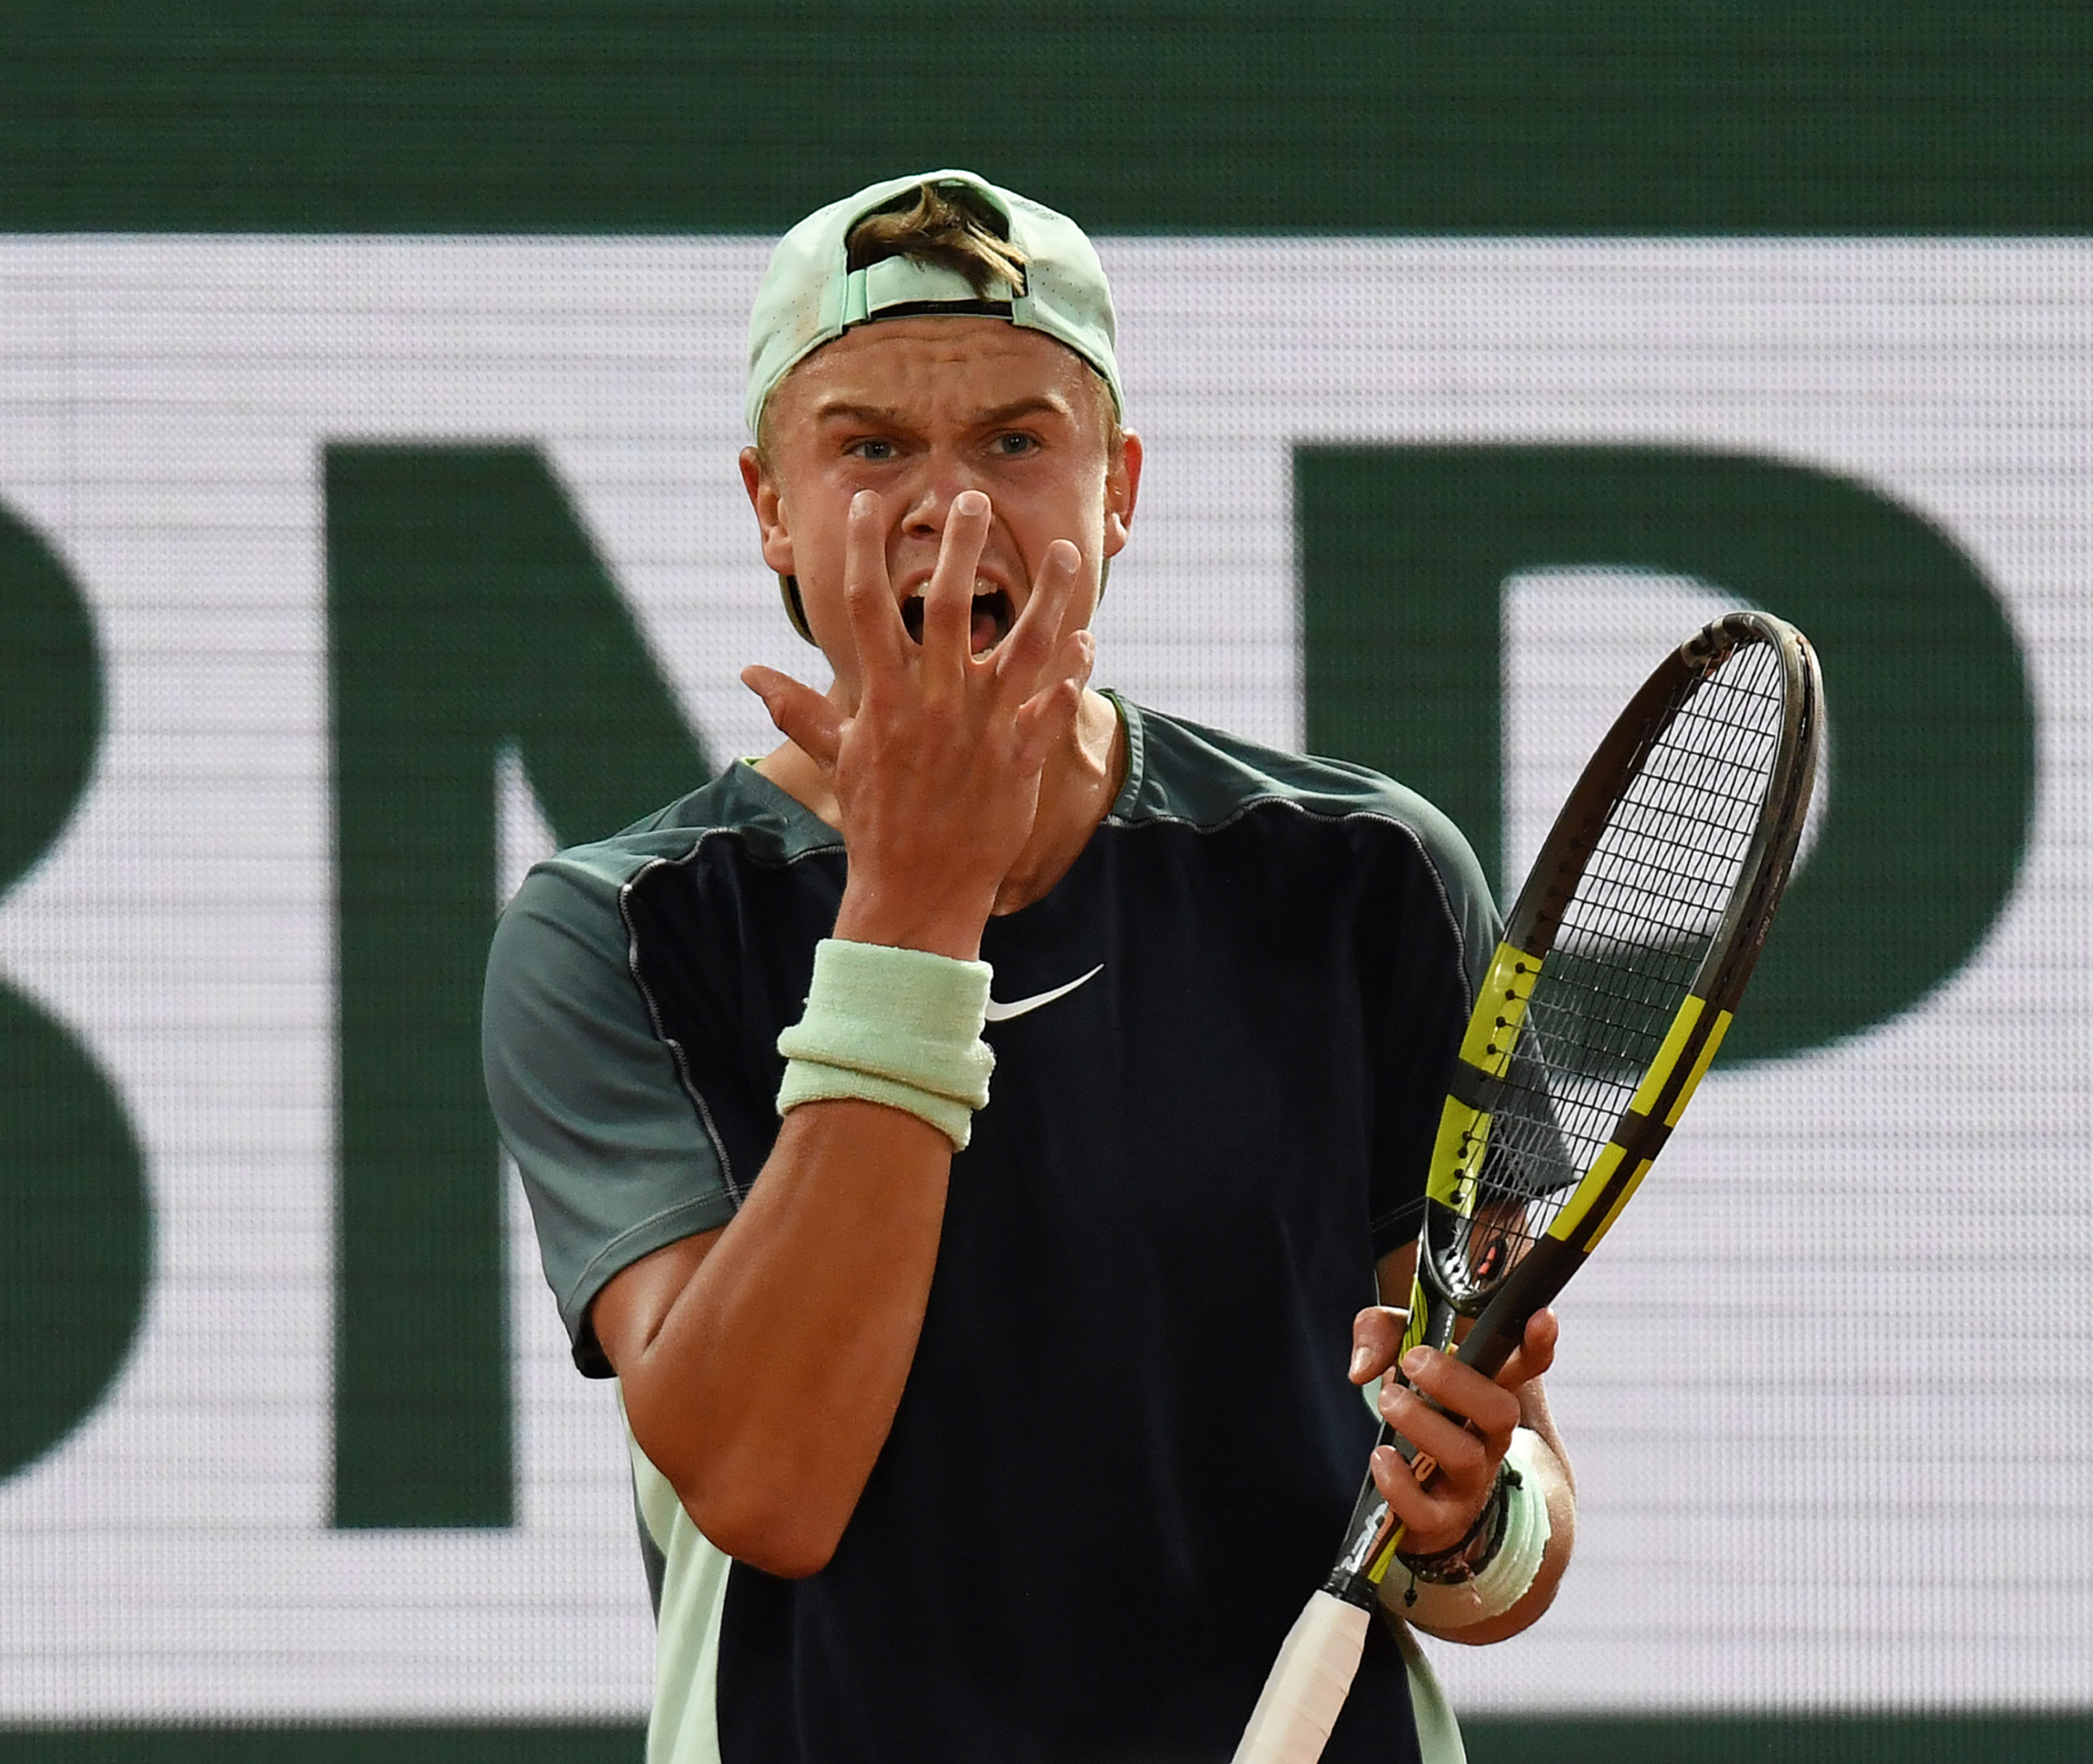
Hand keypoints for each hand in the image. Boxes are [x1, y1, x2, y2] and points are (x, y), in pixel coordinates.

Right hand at [741, 489, 1094, 956]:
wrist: (916, 890)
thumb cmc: (875, 821)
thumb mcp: (837, 759)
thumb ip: (800, 708)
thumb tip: (749, 672)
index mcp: (883, 699)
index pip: (867, 608)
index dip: (865, 551)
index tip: (869, 503)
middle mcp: (932, 706)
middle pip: (947, 608)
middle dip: (960, 550)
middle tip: (973, 499)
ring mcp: (979, 732)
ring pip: (1021, 650)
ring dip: (1047, 599)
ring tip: (1065, 552)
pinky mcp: (1018, 763)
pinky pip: (1051, 709)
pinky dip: (1071, 674)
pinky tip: (1086, 638)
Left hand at [1347, 1305, 1557, 1557]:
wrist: (1421, 1500)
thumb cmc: (1419, 1412)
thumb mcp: (1398, 1357)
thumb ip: (1382, 1334)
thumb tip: (1363, 1367)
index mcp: (1488, 1392)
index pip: (1524, 1367)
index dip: (1538, 1344)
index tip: (1542, 1316)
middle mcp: (1489, 1437)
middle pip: (1501, 1411)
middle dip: (1456, 1381)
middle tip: (1413, 1360)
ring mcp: (1470, 1481)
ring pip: (1465, 1455)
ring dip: (1421, 1423)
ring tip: (1388, 1399)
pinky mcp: (1441, 1519)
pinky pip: (1426, 1510)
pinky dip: (1397, 1482)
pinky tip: (1381, 1457)